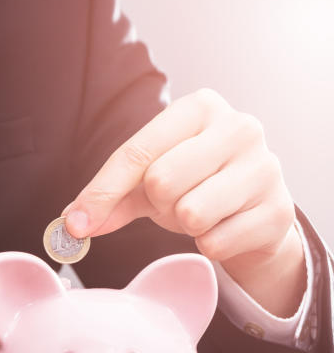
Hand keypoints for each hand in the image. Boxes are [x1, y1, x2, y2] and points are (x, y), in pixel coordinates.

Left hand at [63, 88, 305, 316]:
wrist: (256, 210)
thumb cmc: (197, 184)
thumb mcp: (149, 182)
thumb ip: (110, 198)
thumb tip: (72, 223)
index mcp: (200, 108)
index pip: (136, 152)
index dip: (101, 192)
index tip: (76, 224)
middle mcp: (239, 127)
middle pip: (162, 181)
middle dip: (158, 203)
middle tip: (176, 200)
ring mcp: (266, 167)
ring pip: (191, 213)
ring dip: (185, 225)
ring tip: (201, 212)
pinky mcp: (279, 212)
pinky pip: (215, 243)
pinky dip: (209, 244)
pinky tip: (225, 227)